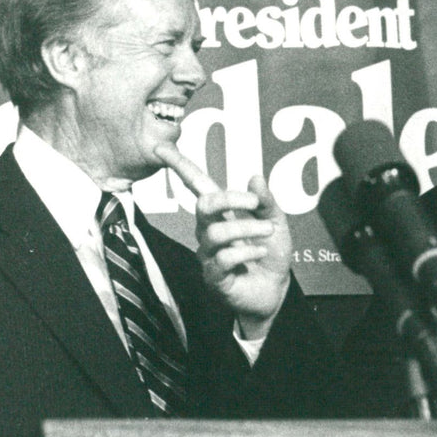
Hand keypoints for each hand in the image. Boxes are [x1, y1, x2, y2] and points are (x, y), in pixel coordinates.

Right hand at [155, 143, 291, 339]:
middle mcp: (208, 230)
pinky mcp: (213, 276)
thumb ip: (266, 202)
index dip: (180, 166)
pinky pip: (223, 258)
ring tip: (269, 233)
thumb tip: (255, 177)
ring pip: (216, 232)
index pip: (196, 185)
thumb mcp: (275, 223)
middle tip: (256, 204)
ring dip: (247, 228)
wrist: (275, 290)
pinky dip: (247, 252)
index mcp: (221, 213)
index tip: (161, 147)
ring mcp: (208, 254)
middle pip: (204, 205)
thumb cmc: (270, 254)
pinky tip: (260, 253)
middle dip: (230, 199)